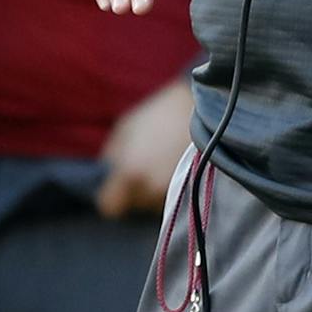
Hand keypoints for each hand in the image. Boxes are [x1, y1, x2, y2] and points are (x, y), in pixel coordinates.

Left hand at [95, 75, 193, 217]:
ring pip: (155, 203)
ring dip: (155, 189)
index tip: (118, 184)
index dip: (112, 195)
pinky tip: (177, 167)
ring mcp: (174, 189)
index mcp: (130, 172)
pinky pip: (173, 199)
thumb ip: (112, 155)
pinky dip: (173, 187)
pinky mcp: (192, 187)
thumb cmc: (160, 113)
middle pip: (135, 205)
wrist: (203, 105)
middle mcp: (151, 186)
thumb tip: (108, 173)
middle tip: (147, 165)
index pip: (110, 206)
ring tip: (164, 163)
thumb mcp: (126, 127)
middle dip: (137, 190)